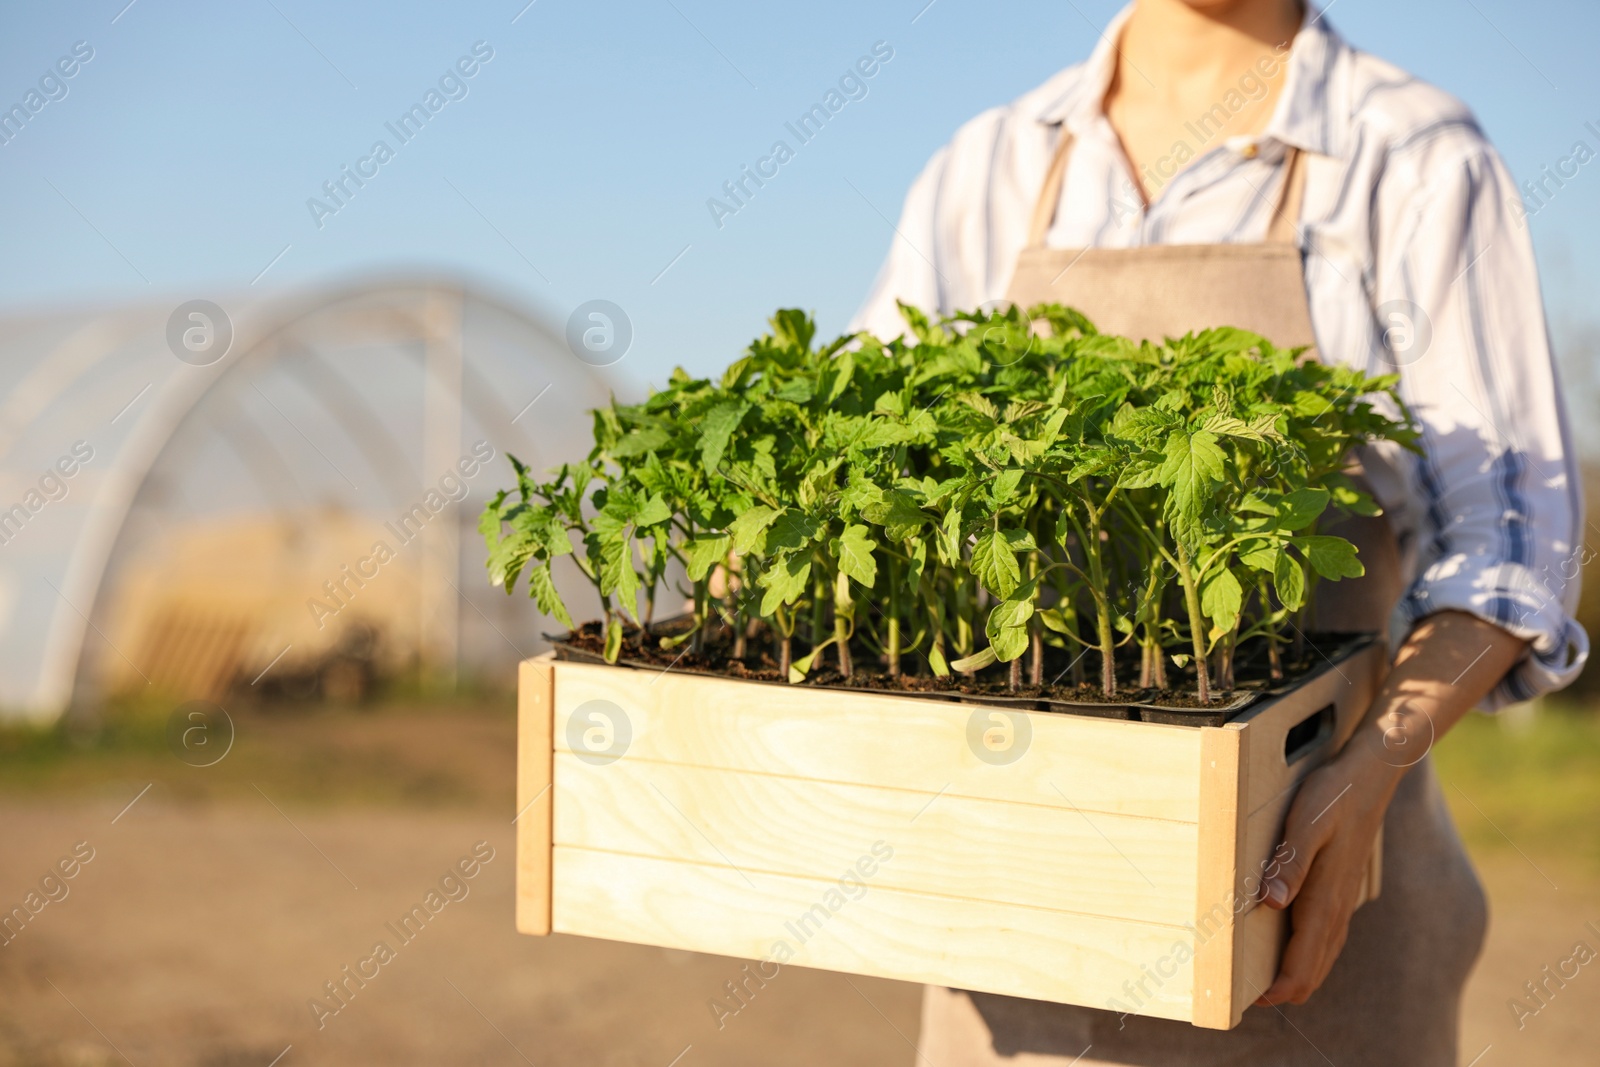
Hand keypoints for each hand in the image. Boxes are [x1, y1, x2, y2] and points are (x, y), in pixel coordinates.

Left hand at [1254, 749, 1397, 1005]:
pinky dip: (1309, 957)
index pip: (1302, 964)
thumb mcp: (1305, 822)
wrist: (1371, 778)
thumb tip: (1269, 902)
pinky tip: (1296, 953)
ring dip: (1297, 976)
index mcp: (1324, 900)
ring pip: (1322, 957)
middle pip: (1313, 970)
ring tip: (1266, 985)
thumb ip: (1289, 863)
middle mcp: (1336, 909)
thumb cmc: (1333, 796)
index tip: (1248, 1001)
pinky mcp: (1342, 890)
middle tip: (1246, 999)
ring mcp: (1342, 902)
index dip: (1278, 989)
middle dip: (1284, 990)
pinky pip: (1327, 938)